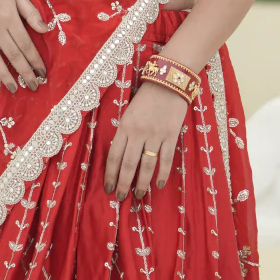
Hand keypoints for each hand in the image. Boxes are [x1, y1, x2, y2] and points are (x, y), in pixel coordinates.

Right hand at [0, 0, 48, 93]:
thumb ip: (31, 12)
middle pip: (13, 55)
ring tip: (14, 89)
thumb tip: (46, 29)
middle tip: (34, 86)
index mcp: (9, 17)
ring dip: (6, 76)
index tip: (43, 72)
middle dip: (25, 72)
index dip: (35, 60)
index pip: (26, 44)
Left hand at [104, 80, 187, 201]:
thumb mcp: (129, 112)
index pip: (114, 155)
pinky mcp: (171, 136)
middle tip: (120, 198)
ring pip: (146, 166)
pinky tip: (158, 184)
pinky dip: (162, 174)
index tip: (108, 188)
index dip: (110, 174)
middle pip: (128, 164)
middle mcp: (138, 132)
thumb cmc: (146, 97)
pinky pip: (165, 159)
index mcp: (125, 126)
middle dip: (123, 183)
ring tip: (138, 195)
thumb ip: (125, 132)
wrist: (168, 82)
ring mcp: (155, 135)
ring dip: (142, 183)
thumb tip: (120, 157)